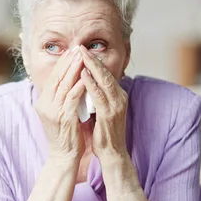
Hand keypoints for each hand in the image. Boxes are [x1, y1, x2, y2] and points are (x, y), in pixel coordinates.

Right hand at [35, 46, 86, 162]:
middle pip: (56, 78)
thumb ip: (60, 98)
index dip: (62, 64)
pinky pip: (72, 97)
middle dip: (68, 62)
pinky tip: (86, 76)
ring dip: (74, 69)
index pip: (52, 78)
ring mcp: (53, 111)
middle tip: (77, 49)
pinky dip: (79, 85)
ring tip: (83, 57)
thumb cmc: (65, 135)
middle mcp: (45, 105)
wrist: (63, 156)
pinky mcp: (64, 117)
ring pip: (64, 85)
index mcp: (42, 103)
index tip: (71, 52)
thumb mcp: (58, 113)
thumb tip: (68, 81)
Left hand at [79, 45, 128, 162]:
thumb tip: (86, 84)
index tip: (82, 51)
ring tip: (81, 55)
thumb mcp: (101, 110)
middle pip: (106, 73)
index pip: (105, 74)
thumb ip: (96, 97)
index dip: (94, 62)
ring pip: (104, 80)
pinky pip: (99, 95)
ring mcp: (116, 105)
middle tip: (81, 47)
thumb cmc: (104, 133)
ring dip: (92, 66)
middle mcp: (119, 97)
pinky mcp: (110, 114)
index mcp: (117, 96)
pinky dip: (90, 83)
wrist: (112, 153)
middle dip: (93, 59)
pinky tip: (83, 75)